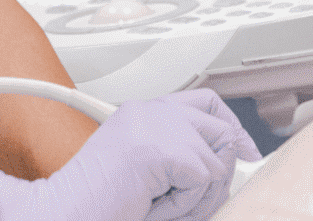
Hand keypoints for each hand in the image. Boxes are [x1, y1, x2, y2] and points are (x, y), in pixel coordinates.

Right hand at [0, 89, 259, 220]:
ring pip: (216, 163)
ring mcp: (155, 124)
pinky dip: (185, 203)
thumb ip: (180, 156)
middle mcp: (149, 110)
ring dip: (196, 196)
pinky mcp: (162, 147)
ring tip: (159, 202)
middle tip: (192, 197)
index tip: (244, 148)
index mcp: (142, 113)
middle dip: (219, 169)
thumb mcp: (149, 173)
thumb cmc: (103, 201)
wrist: (69, 209)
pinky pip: (204, 181)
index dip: (229, 124)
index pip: (203, 102)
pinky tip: (154, 201)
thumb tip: (231, 158)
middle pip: (219, 128)